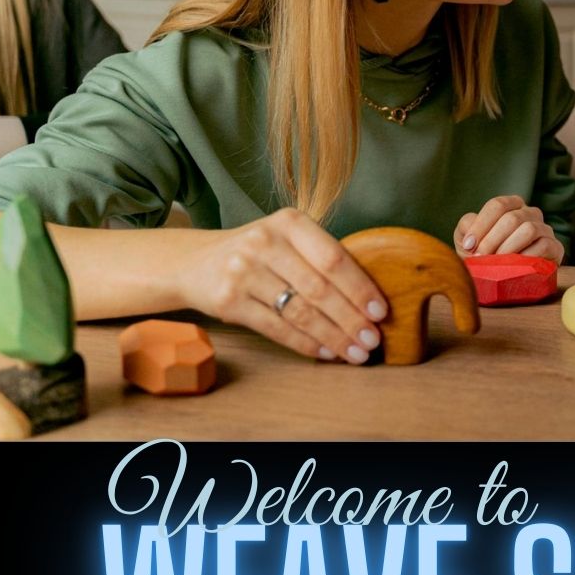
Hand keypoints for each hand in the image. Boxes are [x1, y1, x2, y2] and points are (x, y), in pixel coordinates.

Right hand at [175, 208, 387, 364]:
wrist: (194, 262)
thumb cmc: (257, 254)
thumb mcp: (286, 239)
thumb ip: (321, 258)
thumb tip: (369, 299)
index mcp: (289, 222)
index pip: (334, 258)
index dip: (360, 288)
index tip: (380, 312)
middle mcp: (265, 242)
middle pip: (320, 288)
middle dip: (351, 319)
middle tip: (372, 340)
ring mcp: (243, 271)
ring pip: (300, 312)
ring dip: (333, 337)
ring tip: (355, 352)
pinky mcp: (229, 301)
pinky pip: (277, 328)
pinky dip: (306, 343)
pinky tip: (325, 352)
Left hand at [455, 195, 564, 262]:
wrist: (505, 278)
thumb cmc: (486, 255)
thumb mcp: (469, 239)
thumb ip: (467, 227)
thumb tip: (471, 228)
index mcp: (512, 205)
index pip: (498, 205)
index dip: (481, 225)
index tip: (468, 245)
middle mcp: (531, 213)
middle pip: (512, 218)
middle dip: (492, 240)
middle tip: (480, 258)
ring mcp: (545, 229)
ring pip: (529, 229)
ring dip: (508, 248)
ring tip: (496, 263)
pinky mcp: (555, 247)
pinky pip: (544, 246)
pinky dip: (526, 257)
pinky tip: (514, 267)